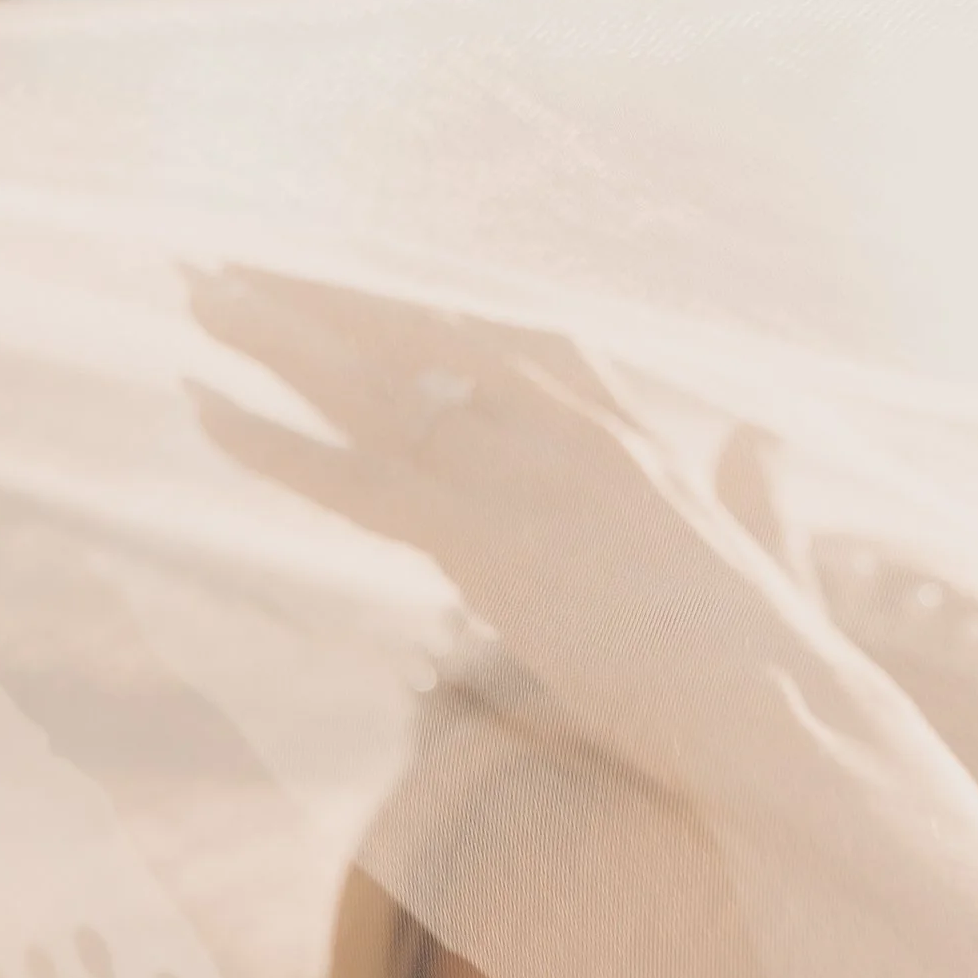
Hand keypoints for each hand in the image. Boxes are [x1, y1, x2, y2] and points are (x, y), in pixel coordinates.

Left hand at [183, 268, 882, 809]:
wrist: (786, 717)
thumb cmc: (783, 665)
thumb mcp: (770, 554)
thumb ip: (756, 490)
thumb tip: (766, 441)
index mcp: (629, 432)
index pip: (504, 338)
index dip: (416, 311)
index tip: (352, 284)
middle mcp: (571, 429)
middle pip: (423, 337)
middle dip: (326, 297)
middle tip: (234, 260)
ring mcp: (527, 479)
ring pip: (376, 387)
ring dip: (278, 335)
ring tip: (192, 287)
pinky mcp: (491, 545)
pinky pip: (355, 479)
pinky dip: (274, 443)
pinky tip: (205, 407)